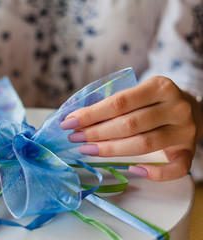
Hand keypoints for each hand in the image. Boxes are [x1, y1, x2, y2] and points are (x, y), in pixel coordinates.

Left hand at [60, 76, 202, 180]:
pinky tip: (132, 169)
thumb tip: (76, 118)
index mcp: (160, 87)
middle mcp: (176, 108)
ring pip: (144, 145)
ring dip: (111, 150)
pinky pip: (176, 169)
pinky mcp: (190, 151)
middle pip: (129, 125)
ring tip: (87, 149)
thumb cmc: (153, 101)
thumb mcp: (138, 93)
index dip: (91, 114)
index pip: (120, 103)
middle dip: (96, 133)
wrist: (190, 109)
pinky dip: (154, 173)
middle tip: (75, 138)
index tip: (69, 122)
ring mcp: (185, 131)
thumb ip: (114, 103)